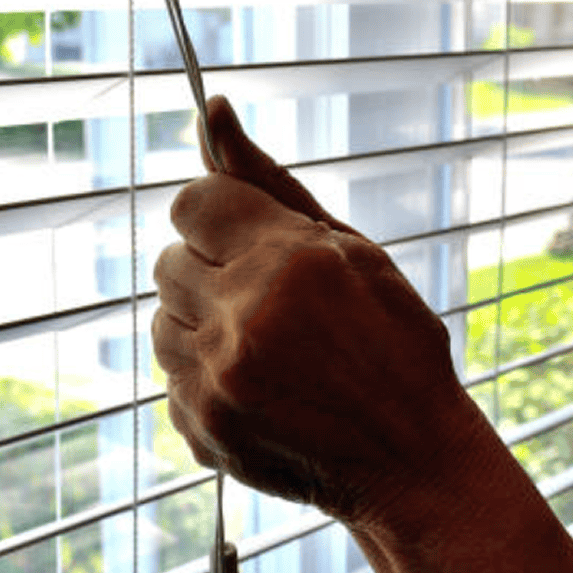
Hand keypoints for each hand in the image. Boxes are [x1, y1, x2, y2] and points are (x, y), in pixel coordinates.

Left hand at [151, 96, 480, 527]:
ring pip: (163, 325)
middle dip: (211, 275)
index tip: (245, 242)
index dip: (217, 220)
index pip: (191, 204)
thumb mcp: (350, 250)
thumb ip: (270, 183)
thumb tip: (211, 111)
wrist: (410, 461)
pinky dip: (206, 385)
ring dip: (202, 331)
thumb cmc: (392, 347)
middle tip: (268, 307)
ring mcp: (218, 379)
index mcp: (286, 260)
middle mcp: (243, 317)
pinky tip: (259, 395)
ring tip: (262, 353)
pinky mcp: (203, 429)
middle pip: (169, 263)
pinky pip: (173, 383)